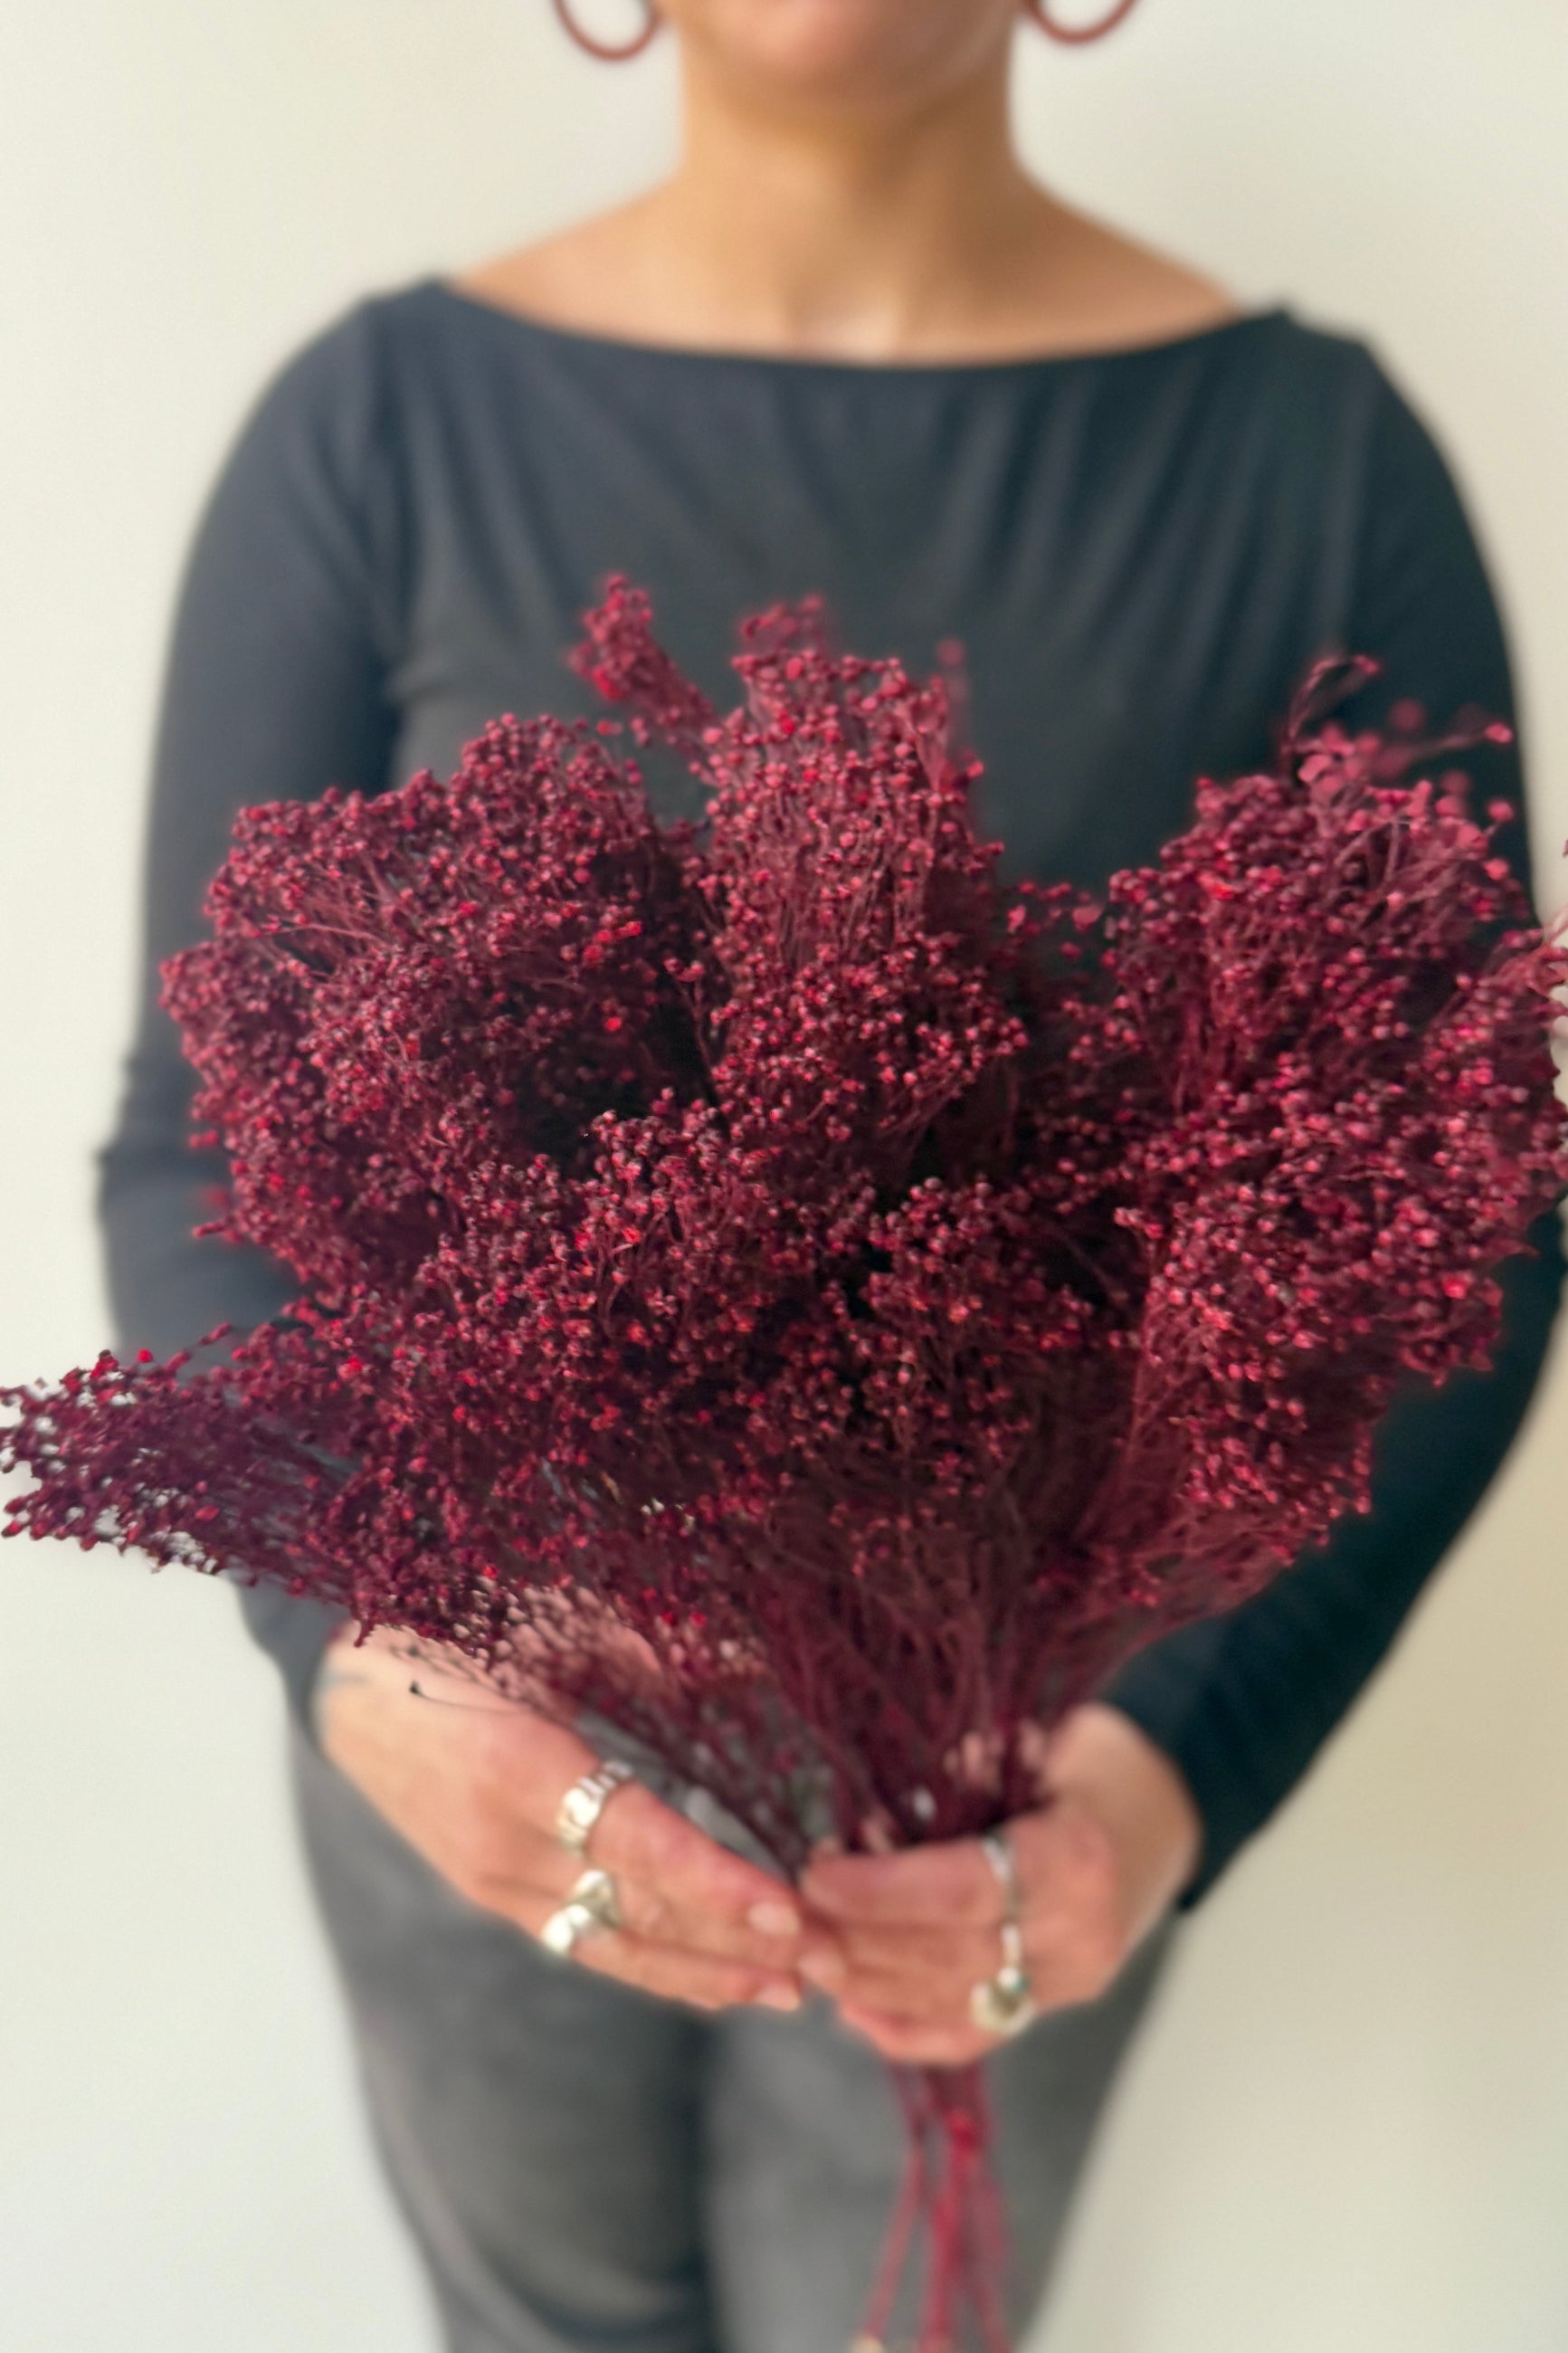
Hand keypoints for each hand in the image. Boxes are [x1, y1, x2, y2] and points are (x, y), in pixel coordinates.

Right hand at [313, 1623, 806, 2013]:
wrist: (342, 1681)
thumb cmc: (453, 1628)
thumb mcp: (542, 1616)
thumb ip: (642, 1643)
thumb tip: (743, 1659)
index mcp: (516, 1768)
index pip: (635, 1842)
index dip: (715, 1883)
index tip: (789, 1910)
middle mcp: (500, 1844)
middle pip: (635, 1913)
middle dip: (735, 1943)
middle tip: (829, 1960)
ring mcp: (490, 1881)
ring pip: (612, 1947)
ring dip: (704, 1973)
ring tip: (788, 1990)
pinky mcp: (489, 1895)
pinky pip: (581, 1943)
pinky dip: (652, 1966)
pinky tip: (710, 1979)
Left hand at [795, 1703, 1201, 2064]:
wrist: (1163, 1808)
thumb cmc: (1084, 1761)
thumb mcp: (1031, 1742)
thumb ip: (962, 1774)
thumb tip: (871, 1813)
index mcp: (1078, 1859)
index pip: (964, 1892)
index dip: (882, 1891)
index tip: (816, 1877)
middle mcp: (1080, 1936)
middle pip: (947, 1957)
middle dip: (857, 1941)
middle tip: (787, 1919)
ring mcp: (1071, 1982)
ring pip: (951, 2002)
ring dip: (867, 1984)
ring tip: (805, 1954)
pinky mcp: (1054, 2006)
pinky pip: (972, 2035)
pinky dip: (906, 2028)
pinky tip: (852, 2009)